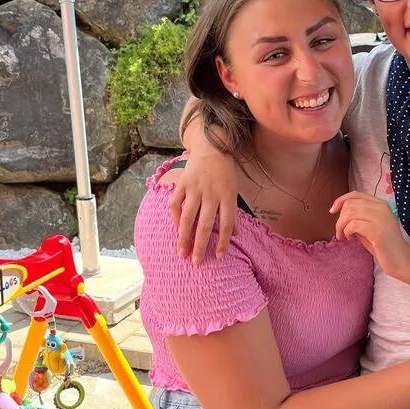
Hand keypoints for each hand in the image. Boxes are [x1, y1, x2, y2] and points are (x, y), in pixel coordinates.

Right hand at [168, 149, 238, 264]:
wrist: (212, 146)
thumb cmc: (225, 172)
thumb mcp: (234, 190)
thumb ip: (233, 212)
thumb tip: (234, 235)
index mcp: (227, 196)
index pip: (226, 224)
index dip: (223, 242)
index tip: (219, 257)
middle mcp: (211, 194)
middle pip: (205, 225)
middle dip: (200, 246)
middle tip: (196, 262)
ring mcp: (195, 189)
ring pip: (188, 218)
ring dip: (184, 237)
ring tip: (182, 253)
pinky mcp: (182, 183)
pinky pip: (175, 203)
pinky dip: (174, 217)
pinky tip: (176, 229)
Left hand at [330, 192, 409, 276]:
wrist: (401, 260)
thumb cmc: (383, 246)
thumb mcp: (369, 227)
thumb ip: (358, 217)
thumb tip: (340, 212)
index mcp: (380, 204)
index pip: (355, 194)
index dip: (340, 201)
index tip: (332, 211)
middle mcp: (381, 207)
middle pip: (350, 204)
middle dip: (340, 218)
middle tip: (341, 232)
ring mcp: (380, 218)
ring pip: (349, 213)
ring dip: (341, 226)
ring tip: (344, 236)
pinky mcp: (378, 230)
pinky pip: (353, 225)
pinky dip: (347, 232)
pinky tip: (351, 239)